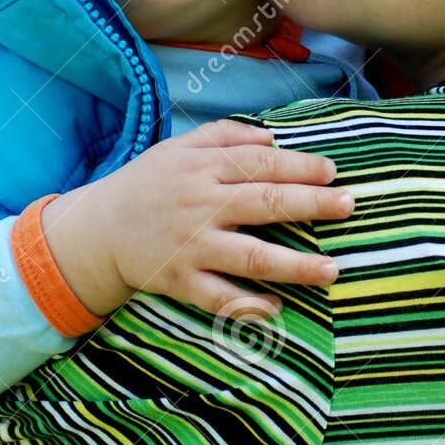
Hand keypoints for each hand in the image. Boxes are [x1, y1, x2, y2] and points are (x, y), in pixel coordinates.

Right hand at [41, 120, 353, 321]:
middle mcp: (199, 205)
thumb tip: (272, 137)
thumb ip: (223, 136)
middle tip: (349, 206)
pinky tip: (277, 307)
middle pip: (264, 203)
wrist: (95, 230)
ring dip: (294, 265)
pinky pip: (219, 297)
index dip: (299, 166)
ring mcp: (191, 246)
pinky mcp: (179, 281)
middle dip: (311, 205)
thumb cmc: (145, 185)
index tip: (332, 172)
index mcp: (201, 169)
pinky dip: (248, 305)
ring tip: (331, 270)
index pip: (259, 164)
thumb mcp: (177, 148)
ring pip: (250, 256)